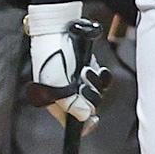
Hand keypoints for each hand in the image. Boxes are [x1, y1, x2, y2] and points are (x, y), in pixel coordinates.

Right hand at [25, 3, 110, 127]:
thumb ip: (70, 103)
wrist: (58, 28)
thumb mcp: (56, 83)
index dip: (84, 125)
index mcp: (55, 101)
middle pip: (87, 108)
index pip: (71, 122)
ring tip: (84, 70)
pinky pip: (102, 81)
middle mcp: (68, 94)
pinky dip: (102, 76)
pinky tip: (96, 69)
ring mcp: (79, 82)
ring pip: (97, 94)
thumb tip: (85, 117)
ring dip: (94, 83)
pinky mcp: (89, 71)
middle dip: (89, 96)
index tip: (93, 121)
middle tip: (82, 84)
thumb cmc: (51, 55)